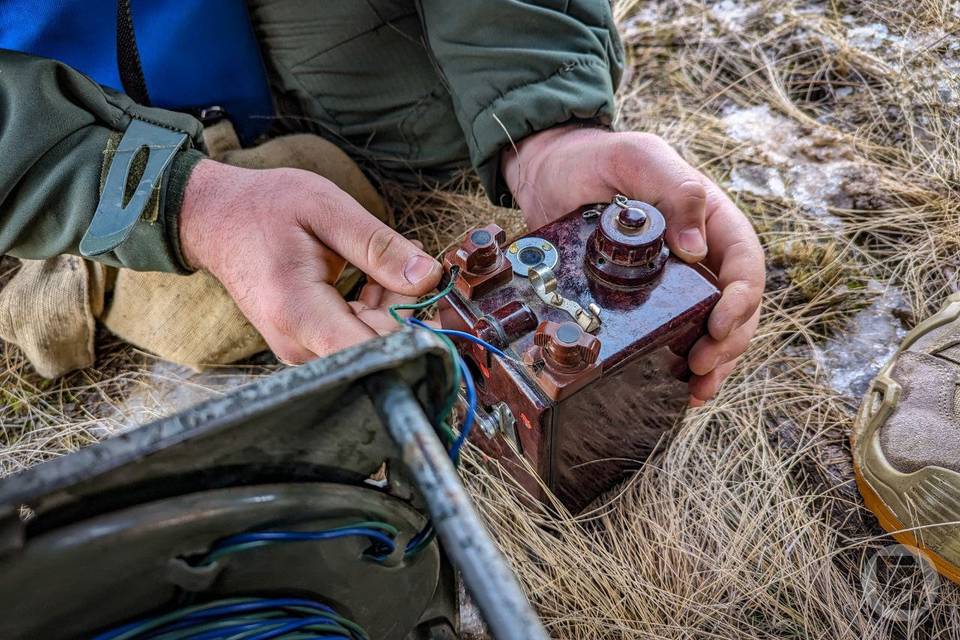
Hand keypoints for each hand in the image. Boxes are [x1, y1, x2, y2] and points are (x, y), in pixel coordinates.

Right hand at [178, 159, 440, 362]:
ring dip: (396, 308)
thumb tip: (430, 278)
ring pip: (373, 344)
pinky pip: (358, 337)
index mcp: (300, 313)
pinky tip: (376, 277)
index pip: (374, 352)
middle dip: (411, 311)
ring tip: (391, 262)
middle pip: (380, 348)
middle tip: (420, 265)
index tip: (444, 306)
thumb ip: (379, 247)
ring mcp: (300, 350)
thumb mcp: (327, 210)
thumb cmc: (265, 207)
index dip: (418, 336)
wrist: (215, 219)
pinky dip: (378, 309)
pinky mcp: (306, 346)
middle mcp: (298, 344)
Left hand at [501, 126, 764, 403]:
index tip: (720, 324)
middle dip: (729, 342)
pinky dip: (679, 363)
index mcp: (710, 220)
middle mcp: (700, 255)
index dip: (741, 299)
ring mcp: (674, 282)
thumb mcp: (637, 159)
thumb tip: (696, 248)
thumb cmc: (596, 159)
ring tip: (697, 391)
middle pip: (735, 307)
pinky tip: (676, 386)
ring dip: (713, 363)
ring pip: (710, 329)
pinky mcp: (644, 302)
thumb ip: (673, 189)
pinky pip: (672, 335)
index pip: (744, 264)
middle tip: (703, 367)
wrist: (548, 175)